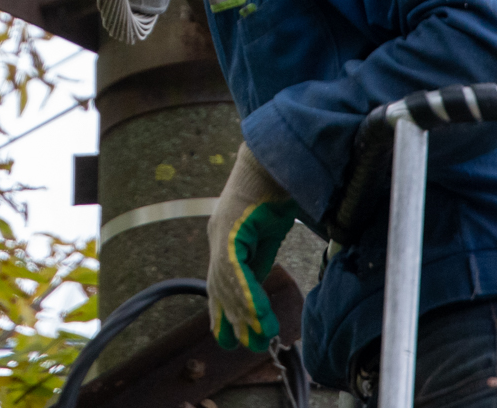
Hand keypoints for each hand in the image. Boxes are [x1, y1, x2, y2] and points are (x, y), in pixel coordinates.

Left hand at [206, 144, 298, 351]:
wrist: (278, 151)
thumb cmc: (276, 186)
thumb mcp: (268, 232)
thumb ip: (260, 257)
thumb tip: (262, 286)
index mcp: (226, 235)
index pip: (221, 280)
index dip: (224, 309)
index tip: (228, 334)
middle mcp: (218, 234)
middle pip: (220, 285)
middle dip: (232, 318)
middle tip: (247, 345)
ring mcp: (222, 229)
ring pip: (226, 279)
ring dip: (242, 310)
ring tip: (258, 334)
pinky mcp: (231, 225)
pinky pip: (233, 265)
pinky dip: (244, 290)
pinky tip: (253, 311)